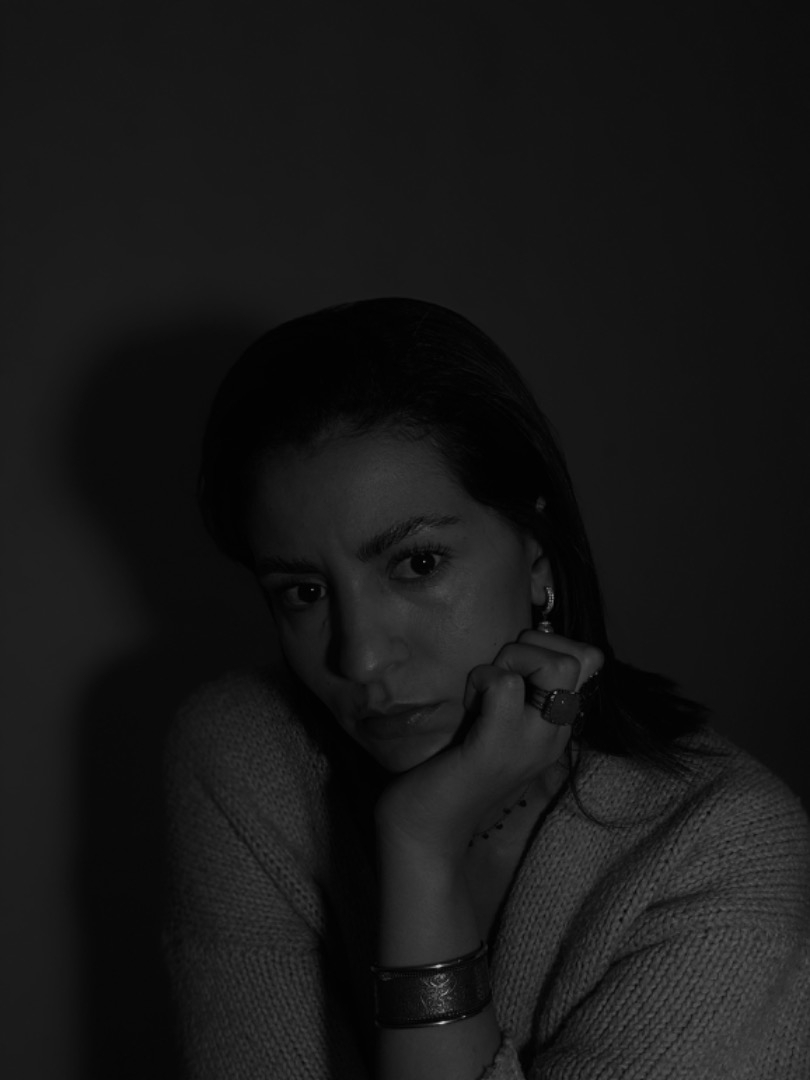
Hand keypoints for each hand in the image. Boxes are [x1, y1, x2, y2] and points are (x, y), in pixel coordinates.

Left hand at [374, 630, 603, 863]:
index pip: (590, 659)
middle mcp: (554, 735)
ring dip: (509, 662)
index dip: (549, 645)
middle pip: (579, 657)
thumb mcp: (497, 722)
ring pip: (556, 665)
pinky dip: (483, 680)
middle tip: (495, 676)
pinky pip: (506, 686)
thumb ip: (518, 690)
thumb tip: (522, 642)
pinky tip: (468, 707)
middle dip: (530, 647)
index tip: (511, 669)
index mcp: (556, 727)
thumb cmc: (452, 769)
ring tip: (482, 692)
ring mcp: (531, 743)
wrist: (425, 831)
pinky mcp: (496, 748)